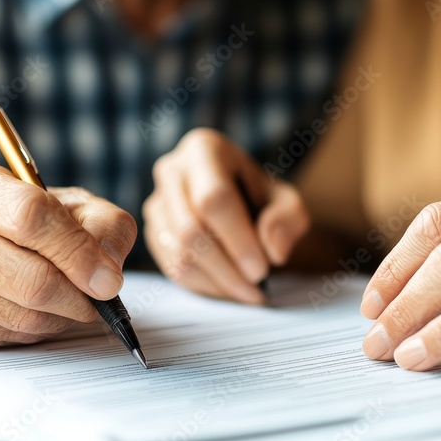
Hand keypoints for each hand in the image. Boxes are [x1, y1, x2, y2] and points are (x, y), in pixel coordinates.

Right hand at [0, 161, 136, 348]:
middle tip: (96, 299)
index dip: (77, 252)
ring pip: (20, 316)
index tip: (107, 279)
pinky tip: (35, 311)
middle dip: (77, 297)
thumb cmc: (22, 217)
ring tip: (68, 301)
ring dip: (59, 317)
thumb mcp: (69, 203)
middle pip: (28, 279)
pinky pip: (2, 337)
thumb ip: (102, 226)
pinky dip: (33, 331)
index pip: (30, 217)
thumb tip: (106, 275)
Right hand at [143, 128, 309, 302]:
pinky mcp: (152, 232)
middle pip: (191, 230)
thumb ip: (288, 220)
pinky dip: (204, 286)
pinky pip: (172, 268)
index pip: (214, 199)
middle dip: (227, 268)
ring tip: (248, 291)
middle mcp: (171, 171)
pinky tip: (228, 287)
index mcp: (204, 149)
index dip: (238, 240)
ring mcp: (156, 202)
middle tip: (257, 287)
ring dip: (217, 282)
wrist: (241, 207)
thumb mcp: (288, 203)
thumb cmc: (264, 201)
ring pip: (178, 254)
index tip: (261, 270)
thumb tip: (272, 249)